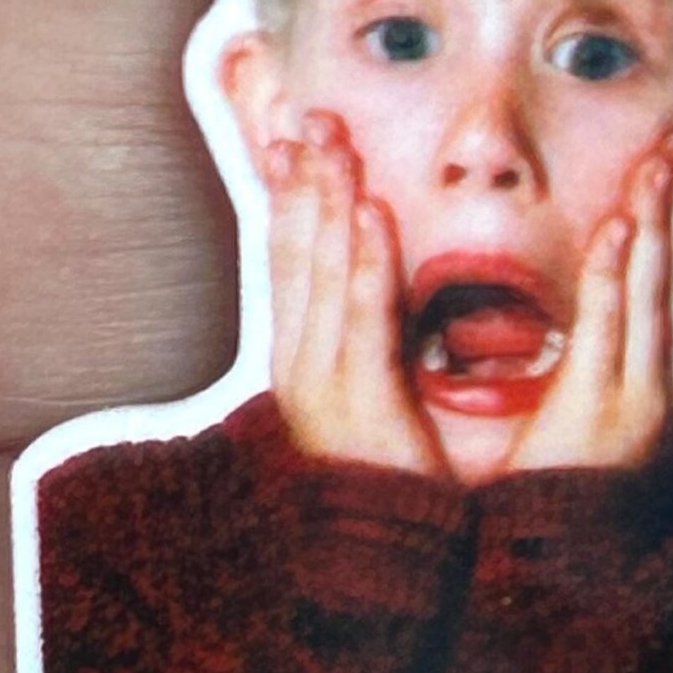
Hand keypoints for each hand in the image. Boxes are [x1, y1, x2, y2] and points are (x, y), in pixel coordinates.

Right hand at [266, 111, 441, 473]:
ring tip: (335, 141)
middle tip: (311, 114)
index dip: (287, 194)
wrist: (382, 559)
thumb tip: (376, 280)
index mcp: (300, 357)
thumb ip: (365, 337)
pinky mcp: (358, 400)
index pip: (286, 258)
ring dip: (329, 199)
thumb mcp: (366, 392)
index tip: (288, 134)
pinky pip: (362, 316)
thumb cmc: (387, 473)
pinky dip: (363, 260)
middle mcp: (300, 360)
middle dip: (304, 178)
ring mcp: (322, 380)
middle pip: (297, 251)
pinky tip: (368, 212)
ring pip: (322, 270)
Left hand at [505, 132, 672, 471]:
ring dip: (661, 218)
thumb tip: (638, 293)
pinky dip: (616, 273)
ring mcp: (646, 401)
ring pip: (659, 289)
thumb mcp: (621, 411)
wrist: (557, 563)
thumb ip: (632, 356)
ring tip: (662, 159)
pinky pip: (609, 326)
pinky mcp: (601, 410)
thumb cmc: (579, 482)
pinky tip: (620, 225)